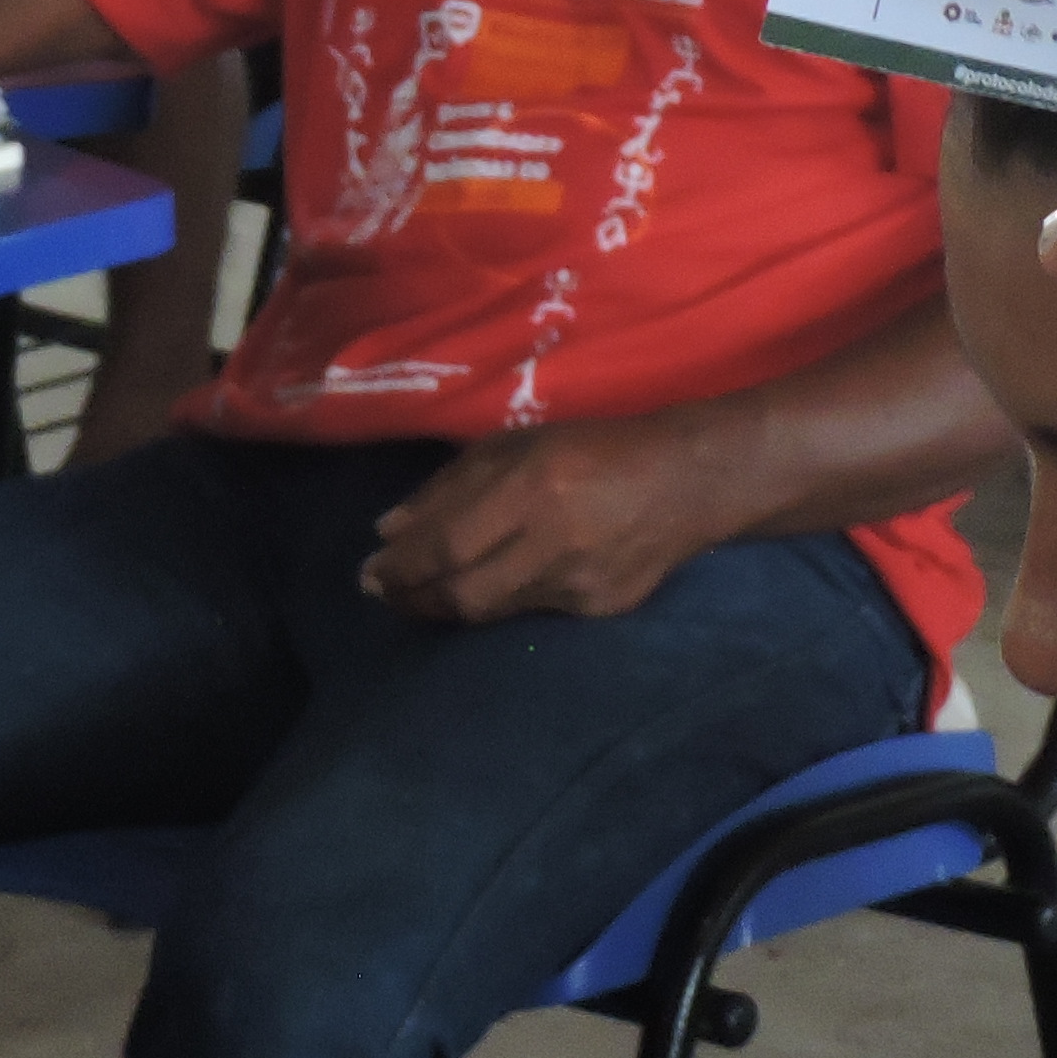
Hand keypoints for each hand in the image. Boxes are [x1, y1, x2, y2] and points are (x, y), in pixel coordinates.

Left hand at [364, 418, 712, 622]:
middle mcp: (555, 541)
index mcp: (534, 486)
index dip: (403, 566)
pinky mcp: (598, 609)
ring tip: (420, 592)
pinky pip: (530, 611)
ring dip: (446, 603)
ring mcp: (580, 583)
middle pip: (463, 594)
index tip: (370, 572)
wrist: (686, 482)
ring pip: (492, 610)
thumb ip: (451, 484)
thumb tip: (387, 530)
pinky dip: (498, 600)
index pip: (448, 544)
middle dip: (412, 598)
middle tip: (383, 593)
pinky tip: (485, 586)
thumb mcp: (518, 445)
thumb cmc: (593, 448)